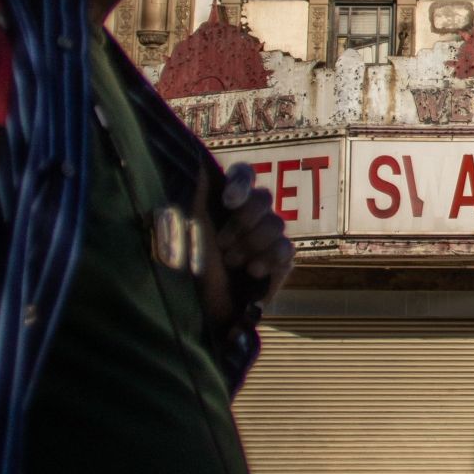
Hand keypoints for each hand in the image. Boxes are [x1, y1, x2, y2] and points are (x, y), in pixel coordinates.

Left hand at [195, 162, 293, 329]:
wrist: (206, 309)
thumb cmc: (194, 266)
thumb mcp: (188, 230)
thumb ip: (197, 197)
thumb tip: (200, 164)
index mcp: (229, 203)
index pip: (244, 175)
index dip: (241, 182)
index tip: (228, 201)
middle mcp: (252, 215)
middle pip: (263, 197)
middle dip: (242, 221)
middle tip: (222, 244)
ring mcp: (270, 236)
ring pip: (276, 222)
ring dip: (251, 244)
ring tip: (232, 262)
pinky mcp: (283, 258)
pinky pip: (285, 248)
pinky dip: (268, 259)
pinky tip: (253, 271)